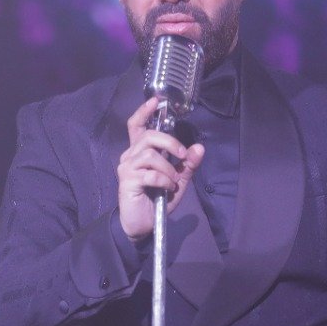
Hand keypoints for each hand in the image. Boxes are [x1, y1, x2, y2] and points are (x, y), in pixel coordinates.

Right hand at [118, 96, 204, 240]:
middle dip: (170, 142)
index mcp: (140, 151)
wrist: (142, 224)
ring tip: (173, 182)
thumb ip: (187, 164)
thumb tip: (199, 147)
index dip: (144, 111)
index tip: (156, 101)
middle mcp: (130, 156)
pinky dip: (164, 179)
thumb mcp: (178, 180)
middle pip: (148, 136)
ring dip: (168, 167)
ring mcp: (126, 168)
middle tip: (182, 156)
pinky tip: (167, 188)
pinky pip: (149, 173)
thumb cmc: (157, 200)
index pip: (137, 125)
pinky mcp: (127, 181)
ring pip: (150, 154)